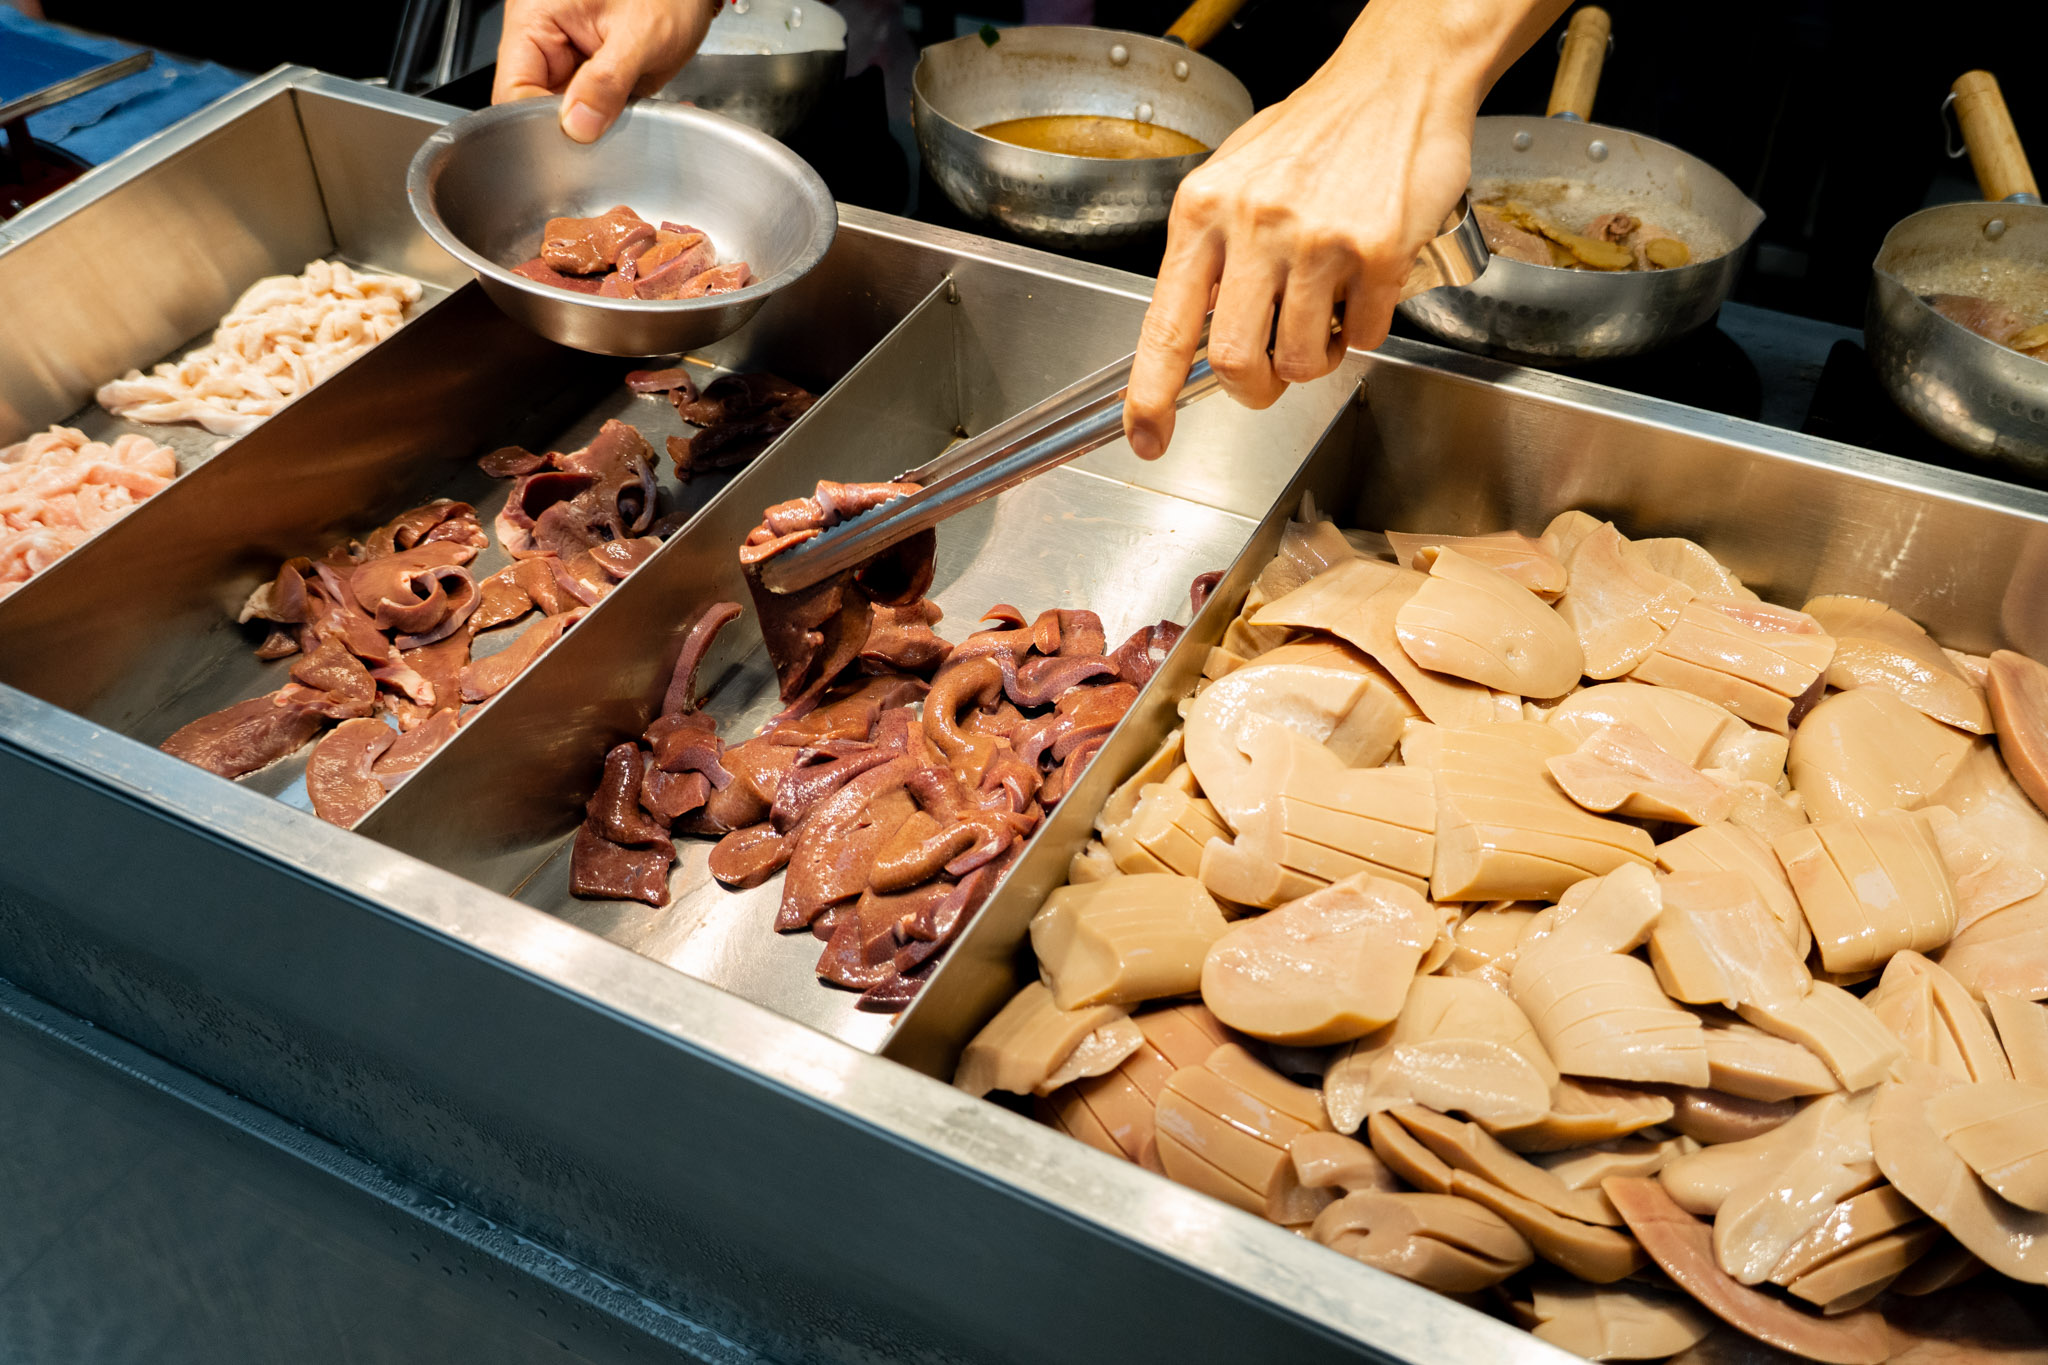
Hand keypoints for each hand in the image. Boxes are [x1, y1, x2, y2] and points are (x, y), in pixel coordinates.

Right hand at [494, 0, 716, 143]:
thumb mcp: (641, 34)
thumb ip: (607, 82)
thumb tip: (578, 126)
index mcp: (535, 19)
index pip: (513, 90)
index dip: (538, 124)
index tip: (575, 141)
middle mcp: (544, 41)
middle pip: (535, 108)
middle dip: (573, 129)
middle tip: (611, 128)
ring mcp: (568, 62)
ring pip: (565, 117)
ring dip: (598, 127)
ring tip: (631, 110)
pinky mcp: (592, 78)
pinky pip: (592, 112)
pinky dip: (615, 120)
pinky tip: (640, 111)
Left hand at [1122, 0, 1569, 458]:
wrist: (1397, 79)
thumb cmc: (1315, 132)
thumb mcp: (1233, 179)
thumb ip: (1211, 252)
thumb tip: (1196, 327)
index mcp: (1203, 211)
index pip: (1165, 325)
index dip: (1151, 394)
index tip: (1147, 437)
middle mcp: (1253, 224)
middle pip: (1233, 360)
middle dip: (1254, 387)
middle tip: (1270, 376)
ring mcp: (1317, 239)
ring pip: (1300, 359)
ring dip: (1315, 359)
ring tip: (1325, 318)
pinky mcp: (1378, 249)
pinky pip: (1366, 334)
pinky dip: (1367, 328)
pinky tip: (1365, 287)